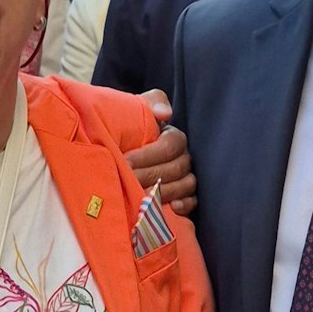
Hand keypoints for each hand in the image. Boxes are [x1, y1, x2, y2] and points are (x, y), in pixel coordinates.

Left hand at [128, 91, 195, 215]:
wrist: (118, 152)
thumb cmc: (127, 131)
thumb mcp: (135, 110)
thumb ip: (151, 103)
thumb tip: (165, 114)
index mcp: (172, 136)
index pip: (172, 144)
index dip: (150, 154)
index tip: (127, 161)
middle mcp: (182, 156)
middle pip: (178, 166)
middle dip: (152, 174)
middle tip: (129, 180)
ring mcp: (186, 176)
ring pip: (187, 184)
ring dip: (167, 191)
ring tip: (144, 195)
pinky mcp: (185, 195)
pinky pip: (194, 201)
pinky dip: (186, 205)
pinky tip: (174, 208)